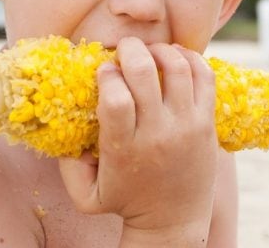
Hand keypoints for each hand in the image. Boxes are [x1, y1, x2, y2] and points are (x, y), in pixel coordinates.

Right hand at [59, 37, 217, 245]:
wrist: (173, 221)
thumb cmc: (126, 202)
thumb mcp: (86, 194)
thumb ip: (67, 164)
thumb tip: (60, 123)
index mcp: (125, 149)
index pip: (115, 98)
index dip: (106, 74)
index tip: (104, 70)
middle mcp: (158, 133)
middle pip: (145, 73)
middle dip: (130, 49)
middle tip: (124, 48)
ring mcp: (187, 125)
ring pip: (177, 67)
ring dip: (160, 49)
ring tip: (149, 52)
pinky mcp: (208, 121)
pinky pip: (205, 76)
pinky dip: (190, 57)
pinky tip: (175, 56)